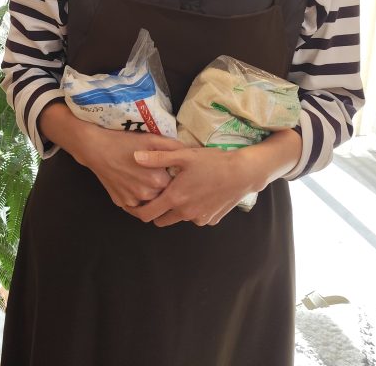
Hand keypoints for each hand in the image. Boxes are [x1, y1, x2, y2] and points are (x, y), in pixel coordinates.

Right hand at [73, 124, 186, 209]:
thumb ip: (172, 146)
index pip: (174, 184)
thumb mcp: (151, 139)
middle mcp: (146, 195)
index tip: (167, 169)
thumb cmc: (125, 142)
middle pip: (162, 194)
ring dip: (150, 193)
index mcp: (158, 181)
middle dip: (161, 186)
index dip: (171, 176)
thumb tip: (189, 152)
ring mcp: (132, 201)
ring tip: (143, 177)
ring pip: (149, 201)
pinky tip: (132, 183)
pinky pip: (135, 204)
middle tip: (153, 172)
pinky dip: (136, 197)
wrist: (96, 148)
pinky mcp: (121, 203)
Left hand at [128, 147, 255, 226]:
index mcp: (175, 198)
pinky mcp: (211, 220)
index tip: (132, 204)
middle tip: (157, 195)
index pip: (147, 214)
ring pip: (179, 218)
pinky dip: (193, 208)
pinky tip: (199, 193)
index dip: (136, 210)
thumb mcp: (184, 155)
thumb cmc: (212, 162)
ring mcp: (199, 219)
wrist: (243, 173)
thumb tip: (135, 157)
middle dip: (155, 211)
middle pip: (161, 220)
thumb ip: (158, 158)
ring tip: (182, 190)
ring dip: (176, 209)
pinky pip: (196, 217)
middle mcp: (185, 213)